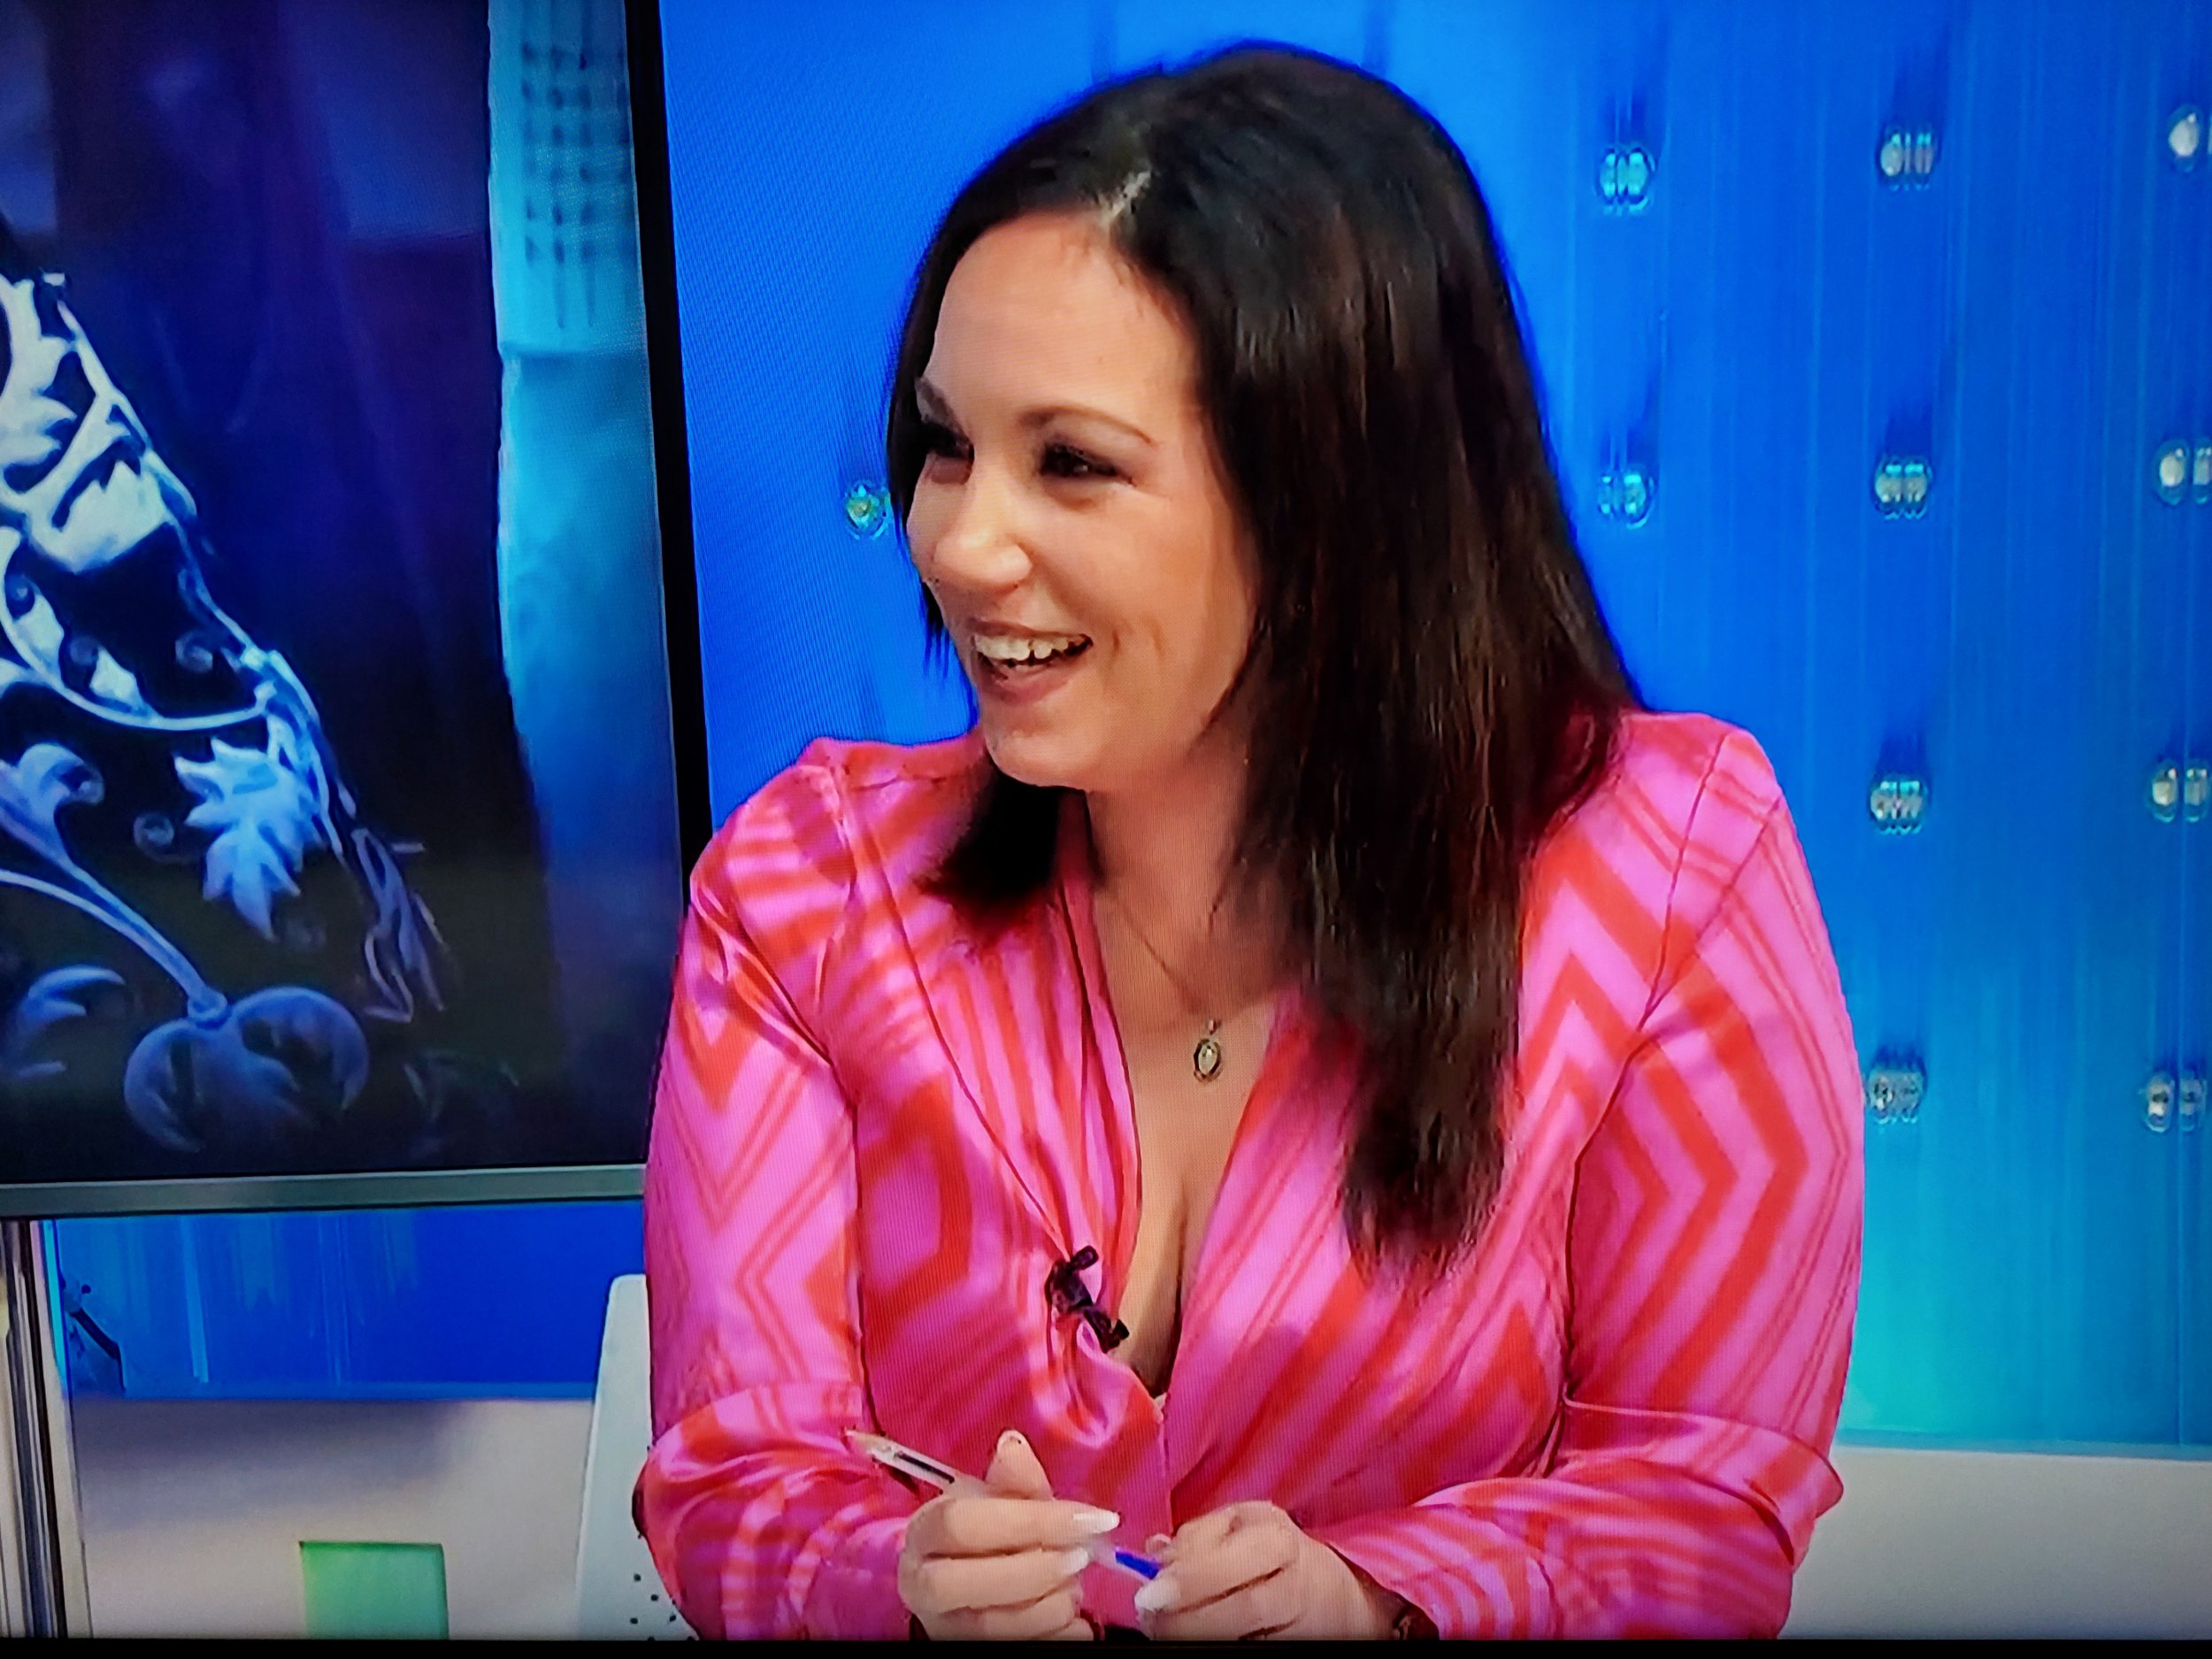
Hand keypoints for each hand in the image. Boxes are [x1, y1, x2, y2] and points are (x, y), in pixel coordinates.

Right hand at [896, 1429, 1114, 1640]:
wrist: (966, 1584)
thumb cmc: (986, 1535)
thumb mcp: (1001, 1502)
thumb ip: (1015, 1481)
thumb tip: (1013, 1445)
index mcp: (927, 1533)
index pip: (963, 1524)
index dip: (1030, 1521)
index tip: (1089, 1518)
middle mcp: (923, 1584)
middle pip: (967, 1582)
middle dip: (1034, 1570)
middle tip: (1080, 1558)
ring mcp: (944, 1628)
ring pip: (995, 1628)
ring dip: (1052, 1604)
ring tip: (1075, 1583)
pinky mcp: (970, 1653)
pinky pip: (1022, 1650)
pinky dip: (1059, 1634)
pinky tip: (1075, 1617)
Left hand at [1132, 1501, 1407, 1640]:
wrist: (1326, 1592)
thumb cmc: (1271, 1551)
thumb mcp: (1240, 1525)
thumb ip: (1198, 1537)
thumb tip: (1155, 1557)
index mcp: (1280, 1541)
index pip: (1238, 1561)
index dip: (1192, 1579)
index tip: (1150, 1592)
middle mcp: (1294, 1587)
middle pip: (1246, 1608)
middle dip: (1189, 1617)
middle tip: (1151, 1617)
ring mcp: (1295, 1627)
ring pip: (1244, 1639)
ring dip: (1196, 1633)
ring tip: (1162, 1628)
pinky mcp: (1289, 1649)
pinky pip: (1243, 1648)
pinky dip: (1211, 1642)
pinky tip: (1190, 1635)